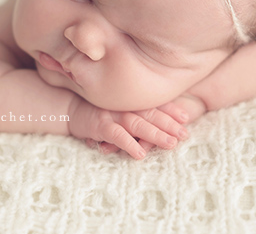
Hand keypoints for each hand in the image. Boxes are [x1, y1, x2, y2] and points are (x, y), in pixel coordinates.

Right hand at [90, 93, 206, 156]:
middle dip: (169, 124)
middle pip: (150, 114)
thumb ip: (137, 113)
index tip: (187, 117)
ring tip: (171, 144)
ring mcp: (112, 114)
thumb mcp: (119, 108)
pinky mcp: (99, 126)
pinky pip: (116, 135)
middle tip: (185, 134)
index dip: (171, 110)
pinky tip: (140, 154)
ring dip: (155, 134)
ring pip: (137, 124)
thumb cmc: (99, 110)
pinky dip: (128, 144)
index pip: (154, 104)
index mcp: (131, 100)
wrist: (69, 109)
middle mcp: (124, 105)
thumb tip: (161, 123)